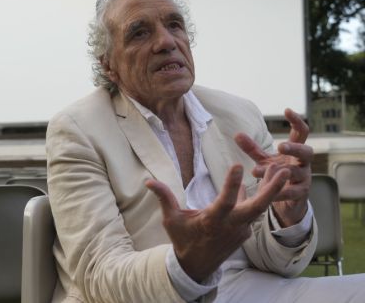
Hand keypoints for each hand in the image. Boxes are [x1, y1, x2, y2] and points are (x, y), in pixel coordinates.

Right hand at [146, 164, 289, 281]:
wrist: (197, 266)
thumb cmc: (183, 239)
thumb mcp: (171, 219)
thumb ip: (164, 197)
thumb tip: (148, 180)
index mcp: (212, 221)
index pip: (225, 201)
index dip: (231, 184)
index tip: (238, 164)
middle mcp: (231, 226)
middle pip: (257, 207)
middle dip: (272, 189)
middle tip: (284, 170)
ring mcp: (241, 230)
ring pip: (260, 208)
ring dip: (271, 189)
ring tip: (281, 168)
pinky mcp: (245, 231)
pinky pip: (254, 212)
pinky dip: (261, 196)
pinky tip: (267, 179)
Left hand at [235, 108, 312, 226]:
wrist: (288, 199)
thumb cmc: (278, 173)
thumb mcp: (264, 160)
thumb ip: (252, 148)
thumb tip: (236, 134)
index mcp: (295, 151)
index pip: (301, 133)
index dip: (296, 121)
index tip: (287, 110)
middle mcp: (303, 163)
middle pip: (307, 152)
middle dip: (295, 148)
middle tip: (281, 146)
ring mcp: (304, 178)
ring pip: (298, 172)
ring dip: (282, 170)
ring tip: (263, 171)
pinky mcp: (301, 193)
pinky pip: (293, 192)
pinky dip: (281, 192)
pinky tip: (270, 193)